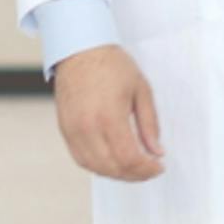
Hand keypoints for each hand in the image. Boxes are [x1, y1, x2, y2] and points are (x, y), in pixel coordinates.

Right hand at [55, 45, 164, 182]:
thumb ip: (149, 124)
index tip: (158, 166)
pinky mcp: (64, 128)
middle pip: (112, 167)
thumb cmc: (110, 64)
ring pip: (94, 167)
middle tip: (149, 169)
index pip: (128, 158)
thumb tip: (156, 150)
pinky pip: (80, 158)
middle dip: (134, 174)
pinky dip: (97, 166)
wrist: (79, 49)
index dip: (146, 169)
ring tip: (132, 167)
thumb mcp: (141, 90)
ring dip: (116, 173)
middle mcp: (87, 127)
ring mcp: (73, 129)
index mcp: (109, 116)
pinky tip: (112, 161)